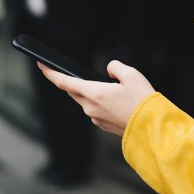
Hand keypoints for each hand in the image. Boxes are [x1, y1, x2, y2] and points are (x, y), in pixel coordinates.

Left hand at [37, 60, 154, 135]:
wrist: (151, 127)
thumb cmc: (142, 101)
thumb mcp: (132, 74)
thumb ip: (115, 67)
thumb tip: (109, 70)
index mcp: (94, 93)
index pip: (64, 82)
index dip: (50, 73)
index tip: (41, 65)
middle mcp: (90, 107)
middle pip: (73, 91)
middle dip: (70, 82)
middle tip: (69, 73)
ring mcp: (95, 118)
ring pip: (85, 101)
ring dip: (89, 92)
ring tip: (108, 87)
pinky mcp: (102, 125)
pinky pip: (95, 110)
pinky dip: (100, 103)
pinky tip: (114, 101)